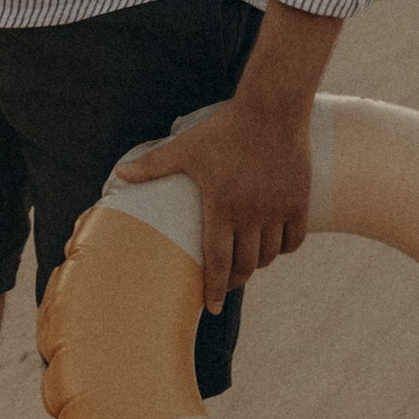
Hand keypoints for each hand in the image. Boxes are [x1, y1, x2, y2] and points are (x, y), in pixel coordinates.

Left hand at [114, 95, 312, 313]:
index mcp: (222, 208)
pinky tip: (274, 246)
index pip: (218, 261)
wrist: (271, 111)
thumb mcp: (185, 148)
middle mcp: (252, 216)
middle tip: (227, 284)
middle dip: (234, 280)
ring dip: (257, 264)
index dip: (214, 288)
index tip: (211, 307)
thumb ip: (153, 166)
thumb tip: (119, 174)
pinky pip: (293, 240)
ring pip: (269, 255)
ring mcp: (277, 210)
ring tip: (247, 262)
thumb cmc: (224, 130)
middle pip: (245, 265)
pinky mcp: (299, 202)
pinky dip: (284, 248)